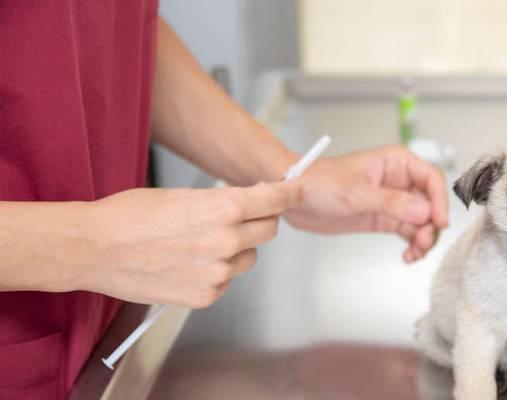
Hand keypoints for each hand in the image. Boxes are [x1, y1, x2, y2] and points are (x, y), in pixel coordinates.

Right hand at [74, 182, 302, 307]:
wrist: (94, 247)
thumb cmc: (131, 214)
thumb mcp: (184, 195)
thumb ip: (223, 202)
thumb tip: (250, 201)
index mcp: (224, 207)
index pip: (275, 199)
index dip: (291, 194)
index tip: (299, 191)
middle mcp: (228, 240)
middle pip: (269, 229)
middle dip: (261, 220)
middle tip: (241, 217)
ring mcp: (218, 272)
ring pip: (248, 257)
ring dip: (236, 248)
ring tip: (199, 243)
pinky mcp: (205, 295)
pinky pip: (226, 280)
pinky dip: (215, 273)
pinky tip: (186, 263)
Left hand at [284, 145, 447, 262]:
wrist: (295, 198)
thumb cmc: (320, 183)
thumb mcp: (356, 194)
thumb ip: (392, 203)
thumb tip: (424, 212)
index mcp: (396, 163)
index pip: (431, 178)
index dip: (439, 200)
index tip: (438, 222)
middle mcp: (399, 180)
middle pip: (431, 202)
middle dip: (431, 225)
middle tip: (423, 243)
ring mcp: (393, 201)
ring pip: (422, 221)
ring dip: (424, 238)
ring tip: (414, 253)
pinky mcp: (384, 218)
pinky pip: (409, 232)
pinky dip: (413, 244)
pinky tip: (408, 256)